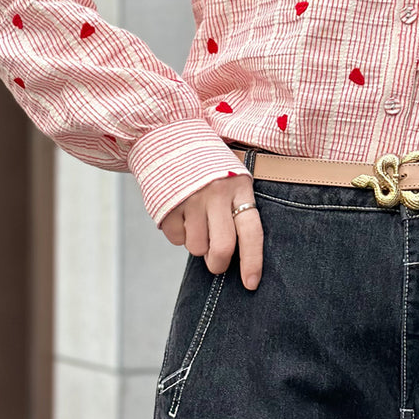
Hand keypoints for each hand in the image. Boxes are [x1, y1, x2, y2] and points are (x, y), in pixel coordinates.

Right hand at [160, 175, 262, 289]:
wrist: (170, 135)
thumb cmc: (208, 164)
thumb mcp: (232, 177)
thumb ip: (237, 208)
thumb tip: (234, 254)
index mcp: (239, 187)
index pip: (251, 232)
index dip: (252, 261)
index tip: (251, 284)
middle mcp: (216, 194)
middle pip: (221, 248)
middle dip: (218, 265)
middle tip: (216, 264)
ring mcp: (190, 199)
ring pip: (196, 248)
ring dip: (197, 244)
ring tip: (196, 220)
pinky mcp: (166, 205)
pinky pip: (176, 239)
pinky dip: (179, 233)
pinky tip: (180, 211)